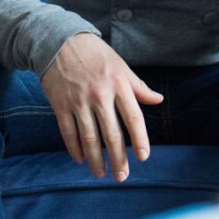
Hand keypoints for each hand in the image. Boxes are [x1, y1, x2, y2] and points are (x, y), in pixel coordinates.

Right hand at [38, 33, 164, 181]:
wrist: (60, 41)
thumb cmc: (96, 55)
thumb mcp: (121, 66)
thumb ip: (138, 87)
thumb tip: (158, 100)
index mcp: (119, 85)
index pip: (133, 117)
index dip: (140, 139)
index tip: (143, 157)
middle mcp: (100, 95)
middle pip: (112, 134)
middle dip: (118, 159)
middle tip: (122, 176)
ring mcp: (79, 101)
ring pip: (90, 138)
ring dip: (96, 159)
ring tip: (101, 174)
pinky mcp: (60, 105)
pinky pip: (68, 132)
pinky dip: (74, 148)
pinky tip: (80, 159)